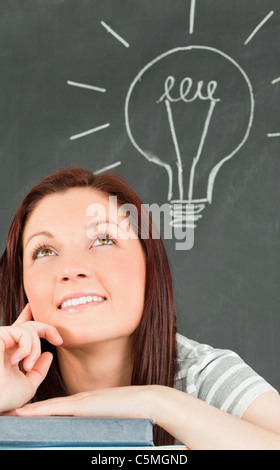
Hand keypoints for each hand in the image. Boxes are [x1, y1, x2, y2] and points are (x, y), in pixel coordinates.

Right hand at [0, 303, 62, 412]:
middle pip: (29, 325)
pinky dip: (28, 346)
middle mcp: (5, 344)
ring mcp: (1, 339)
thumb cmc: (6, 399)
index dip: (28, 317)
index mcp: (10, 353)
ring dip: (35, 348)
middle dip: (48, 329)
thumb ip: (39, 371)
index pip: (21, 331)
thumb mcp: (28, 385)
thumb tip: (49, 355)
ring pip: (29, 329)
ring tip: (27, 367)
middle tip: (59, 340)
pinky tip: (19, 361)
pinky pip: (24, 332)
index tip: (38, 311)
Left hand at [15, 385, 156, 420]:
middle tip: (12, 414)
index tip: (24, 415)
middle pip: (50, 406)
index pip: (57, 407)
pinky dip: (41, 410)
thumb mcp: (110, 417)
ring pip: (50, 406)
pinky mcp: (85, 405)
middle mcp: (80, 399)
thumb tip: (91, 430)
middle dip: (30, 410)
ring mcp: (82, 401)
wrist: (145, 401)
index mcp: (85, 402)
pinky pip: (58, 408)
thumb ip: (98, 420)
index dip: (39, 411)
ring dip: (31, 411)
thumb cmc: (132, 412)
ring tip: (14, 414)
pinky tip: (28, 413)